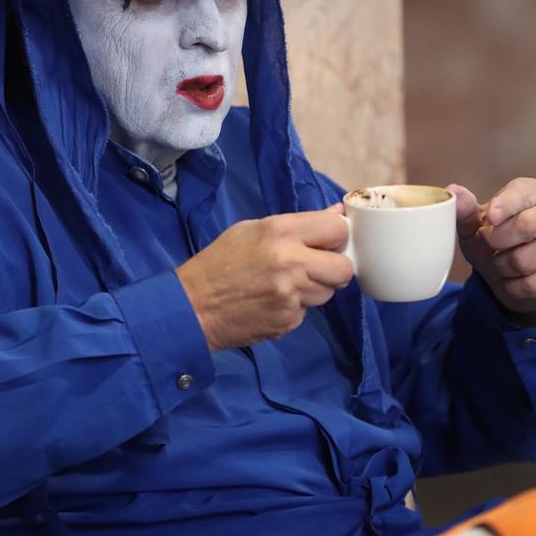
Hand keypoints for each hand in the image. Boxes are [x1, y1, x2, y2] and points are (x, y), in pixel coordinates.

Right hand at [175, 207, 352, 351]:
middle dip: (334, 268)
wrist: (192, 306)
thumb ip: (296, 224)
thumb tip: (336, 216)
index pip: (337, 229)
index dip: (337, 236)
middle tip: (316, 268)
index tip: (327, 242)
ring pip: (329, 292)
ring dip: (315, 289)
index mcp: (280, 231)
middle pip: (343, 267)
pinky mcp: (288, 320)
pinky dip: (295, 308)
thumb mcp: (250, 229)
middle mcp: (291, 261)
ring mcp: (291, 294)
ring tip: (286, 286)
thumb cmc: (218, 263)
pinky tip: (272, 302)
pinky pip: (307, 311)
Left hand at [449, 178, 535, 324]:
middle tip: (487, 242)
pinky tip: (512, 277)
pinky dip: (512, 286)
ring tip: (500, 260)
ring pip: (524, 259)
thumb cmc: (491, 242)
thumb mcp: (474, 226)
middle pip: (525, 226)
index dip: (506, 205)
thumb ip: (464, 211)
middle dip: (495, 240)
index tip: (491, 217)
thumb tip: (453, 192)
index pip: (522, 194)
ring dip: (501, 267)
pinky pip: (531, 284)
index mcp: (530, 193)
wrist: (509, 274)